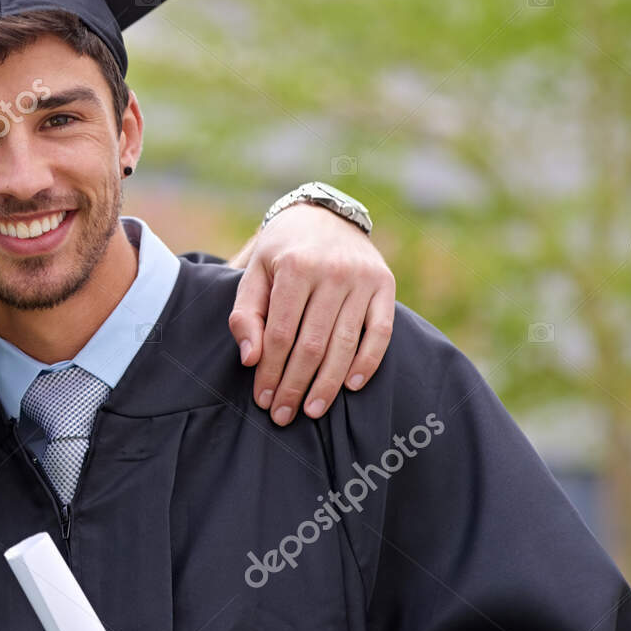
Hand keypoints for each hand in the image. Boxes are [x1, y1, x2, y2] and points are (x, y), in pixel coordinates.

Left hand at [229, 203, 394, 425]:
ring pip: (344, 343)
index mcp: (294, 267)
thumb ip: (245, 314)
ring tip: (312, 411)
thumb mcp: (254, 274)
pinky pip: (380, 332)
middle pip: (312, 344)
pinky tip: (351, 386)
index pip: (280, 333)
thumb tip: (250, 359)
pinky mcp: (385, 285)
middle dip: (295, 385)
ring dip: (327, 384)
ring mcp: (362, 278)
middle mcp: (332, 271)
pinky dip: (368, 362)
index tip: (262, 399)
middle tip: (283, 415)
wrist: (323, 215)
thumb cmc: (281, 253)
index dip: (270, 371)